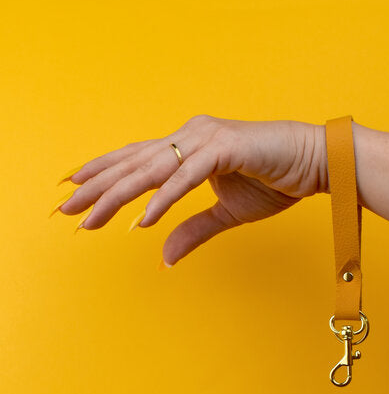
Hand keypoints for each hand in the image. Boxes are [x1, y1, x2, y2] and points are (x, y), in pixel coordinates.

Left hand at [57, 114, 327, 265]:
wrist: (316, 163)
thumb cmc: (275, 180)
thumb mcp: (227, 213)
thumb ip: (193, 230)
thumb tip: (165, 256)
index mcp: (189, 147)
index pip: (136, 160)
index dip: (104, 175)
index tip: (75, 192)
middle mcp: (191, 136)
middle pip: (134, 163)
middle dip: (98, 188)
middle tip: (66, 208)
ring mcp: (206, 139)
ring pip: (152, 168)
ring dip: (119, 195)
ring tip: (92, 217)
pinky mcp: (225, 148)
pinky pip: (187, 176)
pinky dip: (164, 198)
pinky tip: (143, 219)